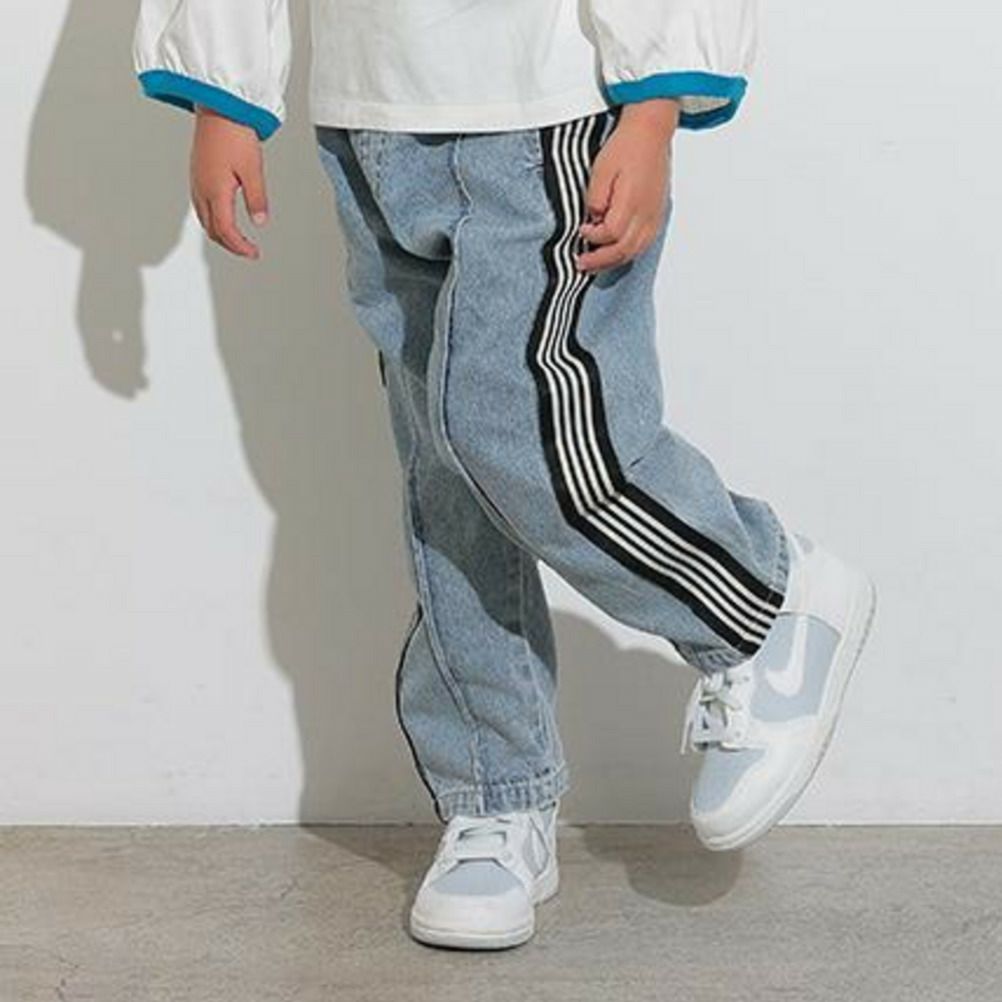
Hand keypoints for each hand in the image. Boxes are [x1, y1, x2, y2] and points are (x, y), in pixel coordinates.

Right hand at [190, 106, 268, 258]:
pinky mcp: (197, 174)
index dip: (240, 246)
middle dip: (230, 245)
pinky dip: (212, 219)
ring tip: (238, 240)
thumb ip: (257, 198)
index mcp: (215, 191)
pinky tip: (223, 217)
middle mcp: (202, 189)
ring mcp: (197, 182)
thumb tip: (260, 222)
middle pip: (212, 229)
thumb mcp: (253, 169)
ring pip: (204, 219)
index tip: (254, 253)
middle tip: (249, 251)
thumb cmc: (235, 133)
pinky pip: (201, 206)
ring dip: (220, 234)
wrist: (218, 106)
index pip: (226, 231)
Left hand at [576, 99, 677, 272]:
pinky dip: (628, 253)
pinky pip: (644, 244)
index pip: (610, 234)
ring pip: (635, 251)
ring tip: (595, 265)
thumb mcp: (601, 169)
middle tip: (582, 264)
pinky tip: (615, 253)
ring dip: (613, 261)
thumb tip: (594, 220)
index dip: (593, 237)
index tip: (581, 231)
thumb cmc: (626, 147)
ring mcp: (654, 216)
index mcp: (632, 201)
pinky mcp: (657, 215)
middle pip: (623, 250)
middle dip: (600, 261)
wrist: (651, 132)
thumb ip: (596, 198)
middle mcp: (646, 213)